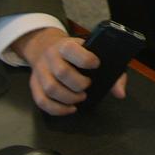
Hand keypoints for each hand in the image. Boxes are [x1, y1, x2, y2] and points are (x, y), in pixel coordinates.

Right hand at [12, 26, 127, 114]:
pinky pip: (42, 101)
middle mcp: (50, 56)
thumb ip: (111, 71)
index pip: (71, 50)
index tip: (96, 65)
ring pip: (51, 89)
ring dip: (69, 98)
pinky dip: (57, 109)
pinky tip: (70, 108)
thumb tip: (120, 93)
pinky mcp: (34, 84)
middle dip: (79, 84)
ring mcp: (40, 71)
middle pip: (62, 73)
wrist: (45, 47)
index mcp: (66, 45)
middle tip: (87, 86)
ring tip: (80, 98)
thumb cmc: (76, 52)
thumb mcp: (92, 52)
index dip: (86, 60)